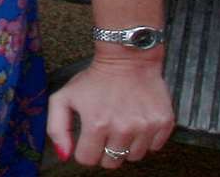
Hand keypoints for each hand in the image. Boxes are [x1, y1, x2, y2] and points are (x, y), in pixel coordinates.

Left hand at [48, 56, 173, 167]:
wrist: (127, 58)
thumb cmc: (95, 78)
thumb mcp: (64, 97)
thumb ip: (56, 128)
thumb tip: (64, 155)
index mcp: (96, 124)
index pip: (88, 160)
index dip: (85, 150)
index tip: (88, 139)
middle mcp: (122, 129)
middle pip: (112, 162)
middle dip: (105, 151)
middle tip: (106, 131)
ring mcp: (145, 127)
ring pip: (133, 157)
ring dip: (126, 145)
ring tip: (122, 124)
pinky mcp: (163, 123)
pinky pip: (154, 147)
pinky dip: (146, 139)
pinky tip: (137, 121)